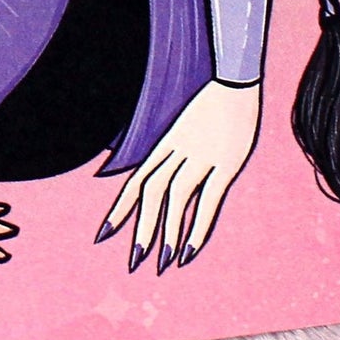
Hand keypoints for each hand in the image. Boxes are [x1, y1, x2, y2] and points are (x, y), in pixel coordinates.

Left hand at [96, 80, 261, 274]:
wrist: (235, 77)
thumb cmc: (212, 103)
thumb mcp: (185, 126)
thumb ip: (173, 148)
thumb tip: (162, 172)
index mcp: (165, 144)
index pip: (136, 181)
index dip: (120, 208)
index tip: (105, 235)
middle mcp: (177, 152)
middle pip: (151, 193)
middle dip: (141, 228)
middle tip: (134, 261)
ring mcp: (201, 157)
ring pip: (175, 199)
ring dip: (167, 233)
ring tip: (161, 262)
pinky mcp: (225, 163)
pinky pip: (208, 201)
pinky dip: (198, 228)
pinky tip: (190, 251)